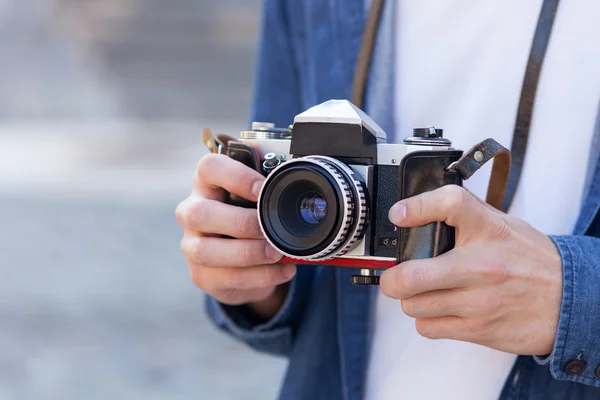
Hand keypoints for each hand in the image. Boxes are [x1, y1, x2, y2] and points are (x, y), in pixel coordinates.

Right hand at [176, 154, 295, 318]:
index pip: (209, 168)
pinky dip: (260, 275)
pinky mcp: (201, 275)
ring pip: (206, 251)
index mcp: (207, 183)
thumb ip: (269, 191)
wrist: (244, 260)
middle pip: (200, 213)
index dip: (237, 177)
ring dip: (249, 253)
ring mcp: (191, 246)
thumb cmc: (251, 218)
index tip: (264, 189)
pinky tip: (282, 270)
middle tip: (271, 229)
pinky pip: (227, 277)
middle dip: (242, 222)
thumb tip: (299, 188)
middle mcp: (191, 212)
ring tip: (277, 253)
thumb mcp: (257, 200)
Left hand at [380, 185, 561, 355]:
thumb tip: (416, 214)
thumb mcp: (501, 225)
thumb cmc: (530, 260)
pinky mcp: (478, 329)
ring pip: (413, 305)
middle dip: (393, 279)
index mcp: (489, 229)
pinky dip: (427, 319)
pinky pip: (428, 327)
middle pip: (411, 275)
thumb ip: (463, 219)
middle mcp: (481, 265)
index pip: (449, 203)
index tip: (399, 215)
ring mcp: (479, 301)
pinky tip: (441, 309)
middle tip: (396, 275)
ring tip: (425, 292)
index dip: (416, 207)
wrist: (571, 299)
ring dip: (412, 300)